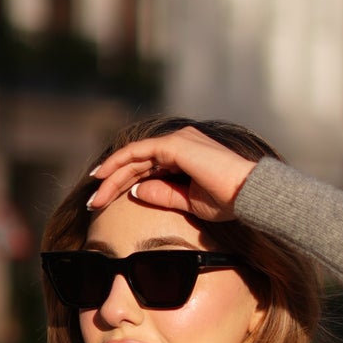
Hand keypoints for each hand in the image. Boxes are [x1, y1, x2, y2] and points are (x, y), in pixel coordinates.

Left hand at [87, 127, 255, 222]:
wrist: (249, 196)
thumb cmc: (229, 201)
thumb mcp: (190, 202)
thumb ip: (164, 194)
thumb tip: (136, 191)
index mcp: (187, 154)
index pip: (147, 166)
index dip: (124, 182)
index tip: (105, 199)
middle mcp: (181, 142)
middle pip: (137, 161)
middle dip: (112, 181)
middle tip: (93, 202)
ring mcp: (178, 140)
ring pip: (134, 157)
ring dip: (111, 176)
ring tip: (94, 195)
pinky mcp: (176, 145)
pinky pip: (138, 153)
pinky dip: (118, 164)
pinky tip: (103, 177)